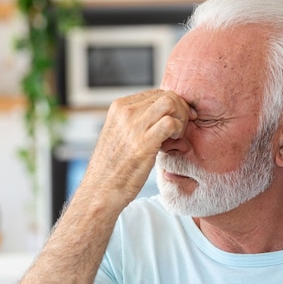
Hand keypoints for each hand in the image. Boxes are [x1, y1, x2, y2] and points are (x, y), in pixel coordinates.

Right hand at [78, 90, 195, 204]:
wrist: (101, 190)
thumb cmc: (115, 167)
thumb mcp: (122, 135)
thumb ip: (139, 121)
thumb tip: (165, 114)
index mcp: (119, 107)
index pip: (156, 93)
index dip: (173, 105)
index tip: (178, 121)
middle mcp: (125, 111)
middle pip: (167, 95)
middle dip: (181, 111)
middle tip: (180, 130)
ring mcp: (133, 125)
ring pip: (171, 103)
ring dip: (181, 118)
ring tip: (176, 135)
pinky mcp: (143, 142)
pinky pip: (170, 122)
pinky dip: (178, 130)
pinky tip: (172, 142)